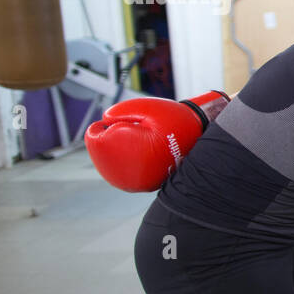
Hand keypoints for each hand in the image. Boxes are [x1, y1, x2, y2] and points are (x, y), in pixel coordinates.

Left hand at [85, 91, 228, 192]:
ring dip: (112, 152)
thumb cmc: (174, 120)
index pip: (95, 139)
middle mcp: (131, 174)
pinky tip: (132, 152)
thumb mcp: (147, 107)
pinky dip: (121, 162)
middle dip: (106, 139)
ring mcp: (135, 183)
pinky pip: (119, 174)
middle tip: (125, 129)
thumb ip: (120, 111)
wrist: (198, 140)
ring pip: (107, 165)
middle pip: (98, 153)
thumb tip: (104, 121)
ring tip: (131, 140)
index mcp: (130, 151)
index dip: (101, 126)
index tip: (114, 121)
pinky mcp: (140, 186)